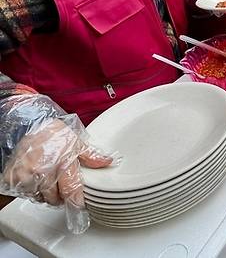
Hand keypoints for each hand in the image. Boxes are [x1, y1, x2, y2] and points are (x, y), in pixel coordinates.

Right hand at [2, 117, 112, 233]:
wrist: (30, 124)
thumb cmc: (53, 133)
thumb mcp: (76, 142)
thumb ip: (91, 156)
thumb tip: (107, 162)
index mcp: (61, 162)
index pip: (70, 190)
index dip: (76, 201)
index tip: (80, 206)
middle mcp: (41, 170)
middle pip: (54, 198)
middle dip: (60, 197)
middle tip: (63, 187)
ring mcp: (25, 175)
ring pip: (39, 197)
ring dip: (45, 194)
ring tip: (49, 180)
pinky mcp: (12, 178)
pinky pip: (25, 193)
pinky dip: (31, 190)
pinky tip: (36, 179)